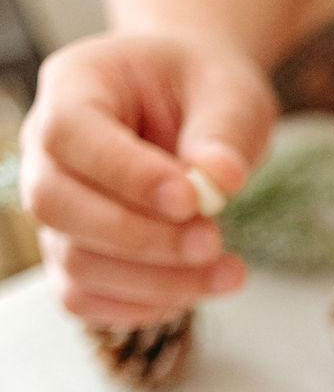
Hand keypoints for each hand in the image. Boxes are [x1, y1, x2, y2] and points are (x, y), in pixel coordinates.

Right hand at [20, 31, 275, 326]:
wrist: (196, 108)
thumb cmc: (204, 90)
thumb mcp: (229, 92)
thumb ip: (223, 131)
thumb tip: (220, 179)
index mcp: (74, 85)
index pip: (70, 133)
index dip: (126, 174)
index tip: (192, 200)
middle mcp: (48, 151)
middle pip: (56, 205)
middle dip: (140, 237)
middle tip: (213, 241)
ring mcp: (57, 209)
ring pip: (74, 263)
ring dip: (155, 281)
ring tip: (228, 271)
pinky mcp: (75, 255)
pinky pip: (85, 299)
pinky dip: (142, 306)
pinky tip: (196, 289)